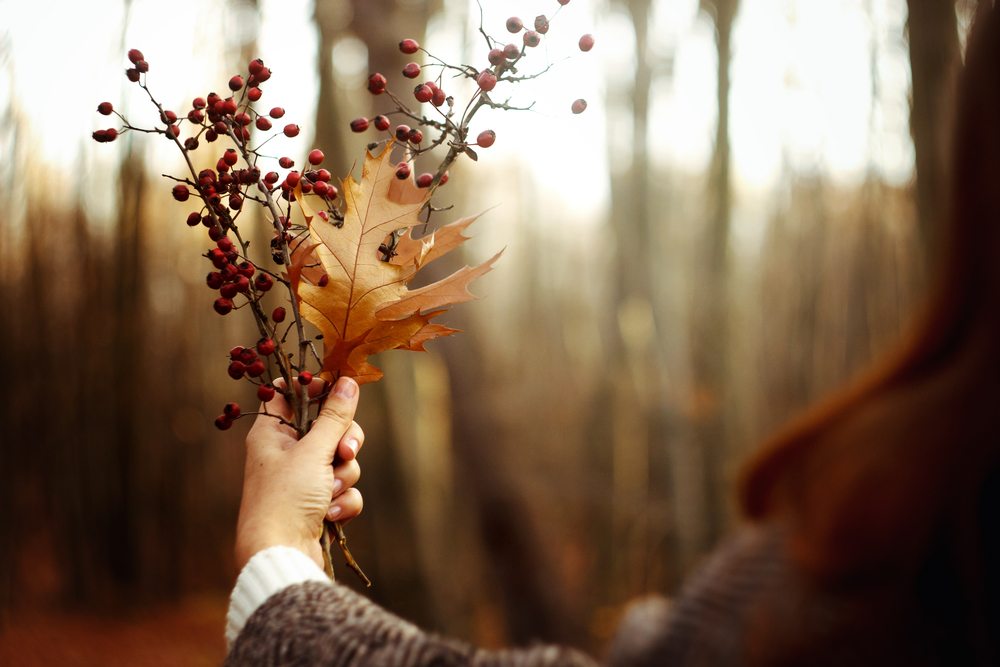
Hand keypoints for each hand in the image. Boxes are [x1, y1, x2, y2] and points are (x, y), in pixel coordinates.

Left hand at [235, 376, 364, 570]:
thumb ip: (335, 416)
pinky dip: (343, 501)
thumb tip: (348, 381)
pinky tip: (330, 514)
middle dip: (344, 442)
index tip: (338, 389)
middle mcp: (287, 453)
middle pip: (329, 427)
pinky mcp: (318, 504)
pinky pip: (344, 489)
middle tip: (344, 452)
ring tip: (329, 493)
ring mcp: (303, 480)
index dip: (315, 388)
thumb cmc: (286, 497)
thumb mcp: (314, 451)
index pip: (291, 395)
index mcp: (273, 433)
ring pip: (342, 460)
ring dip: (344, 476)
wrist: (280, 555)